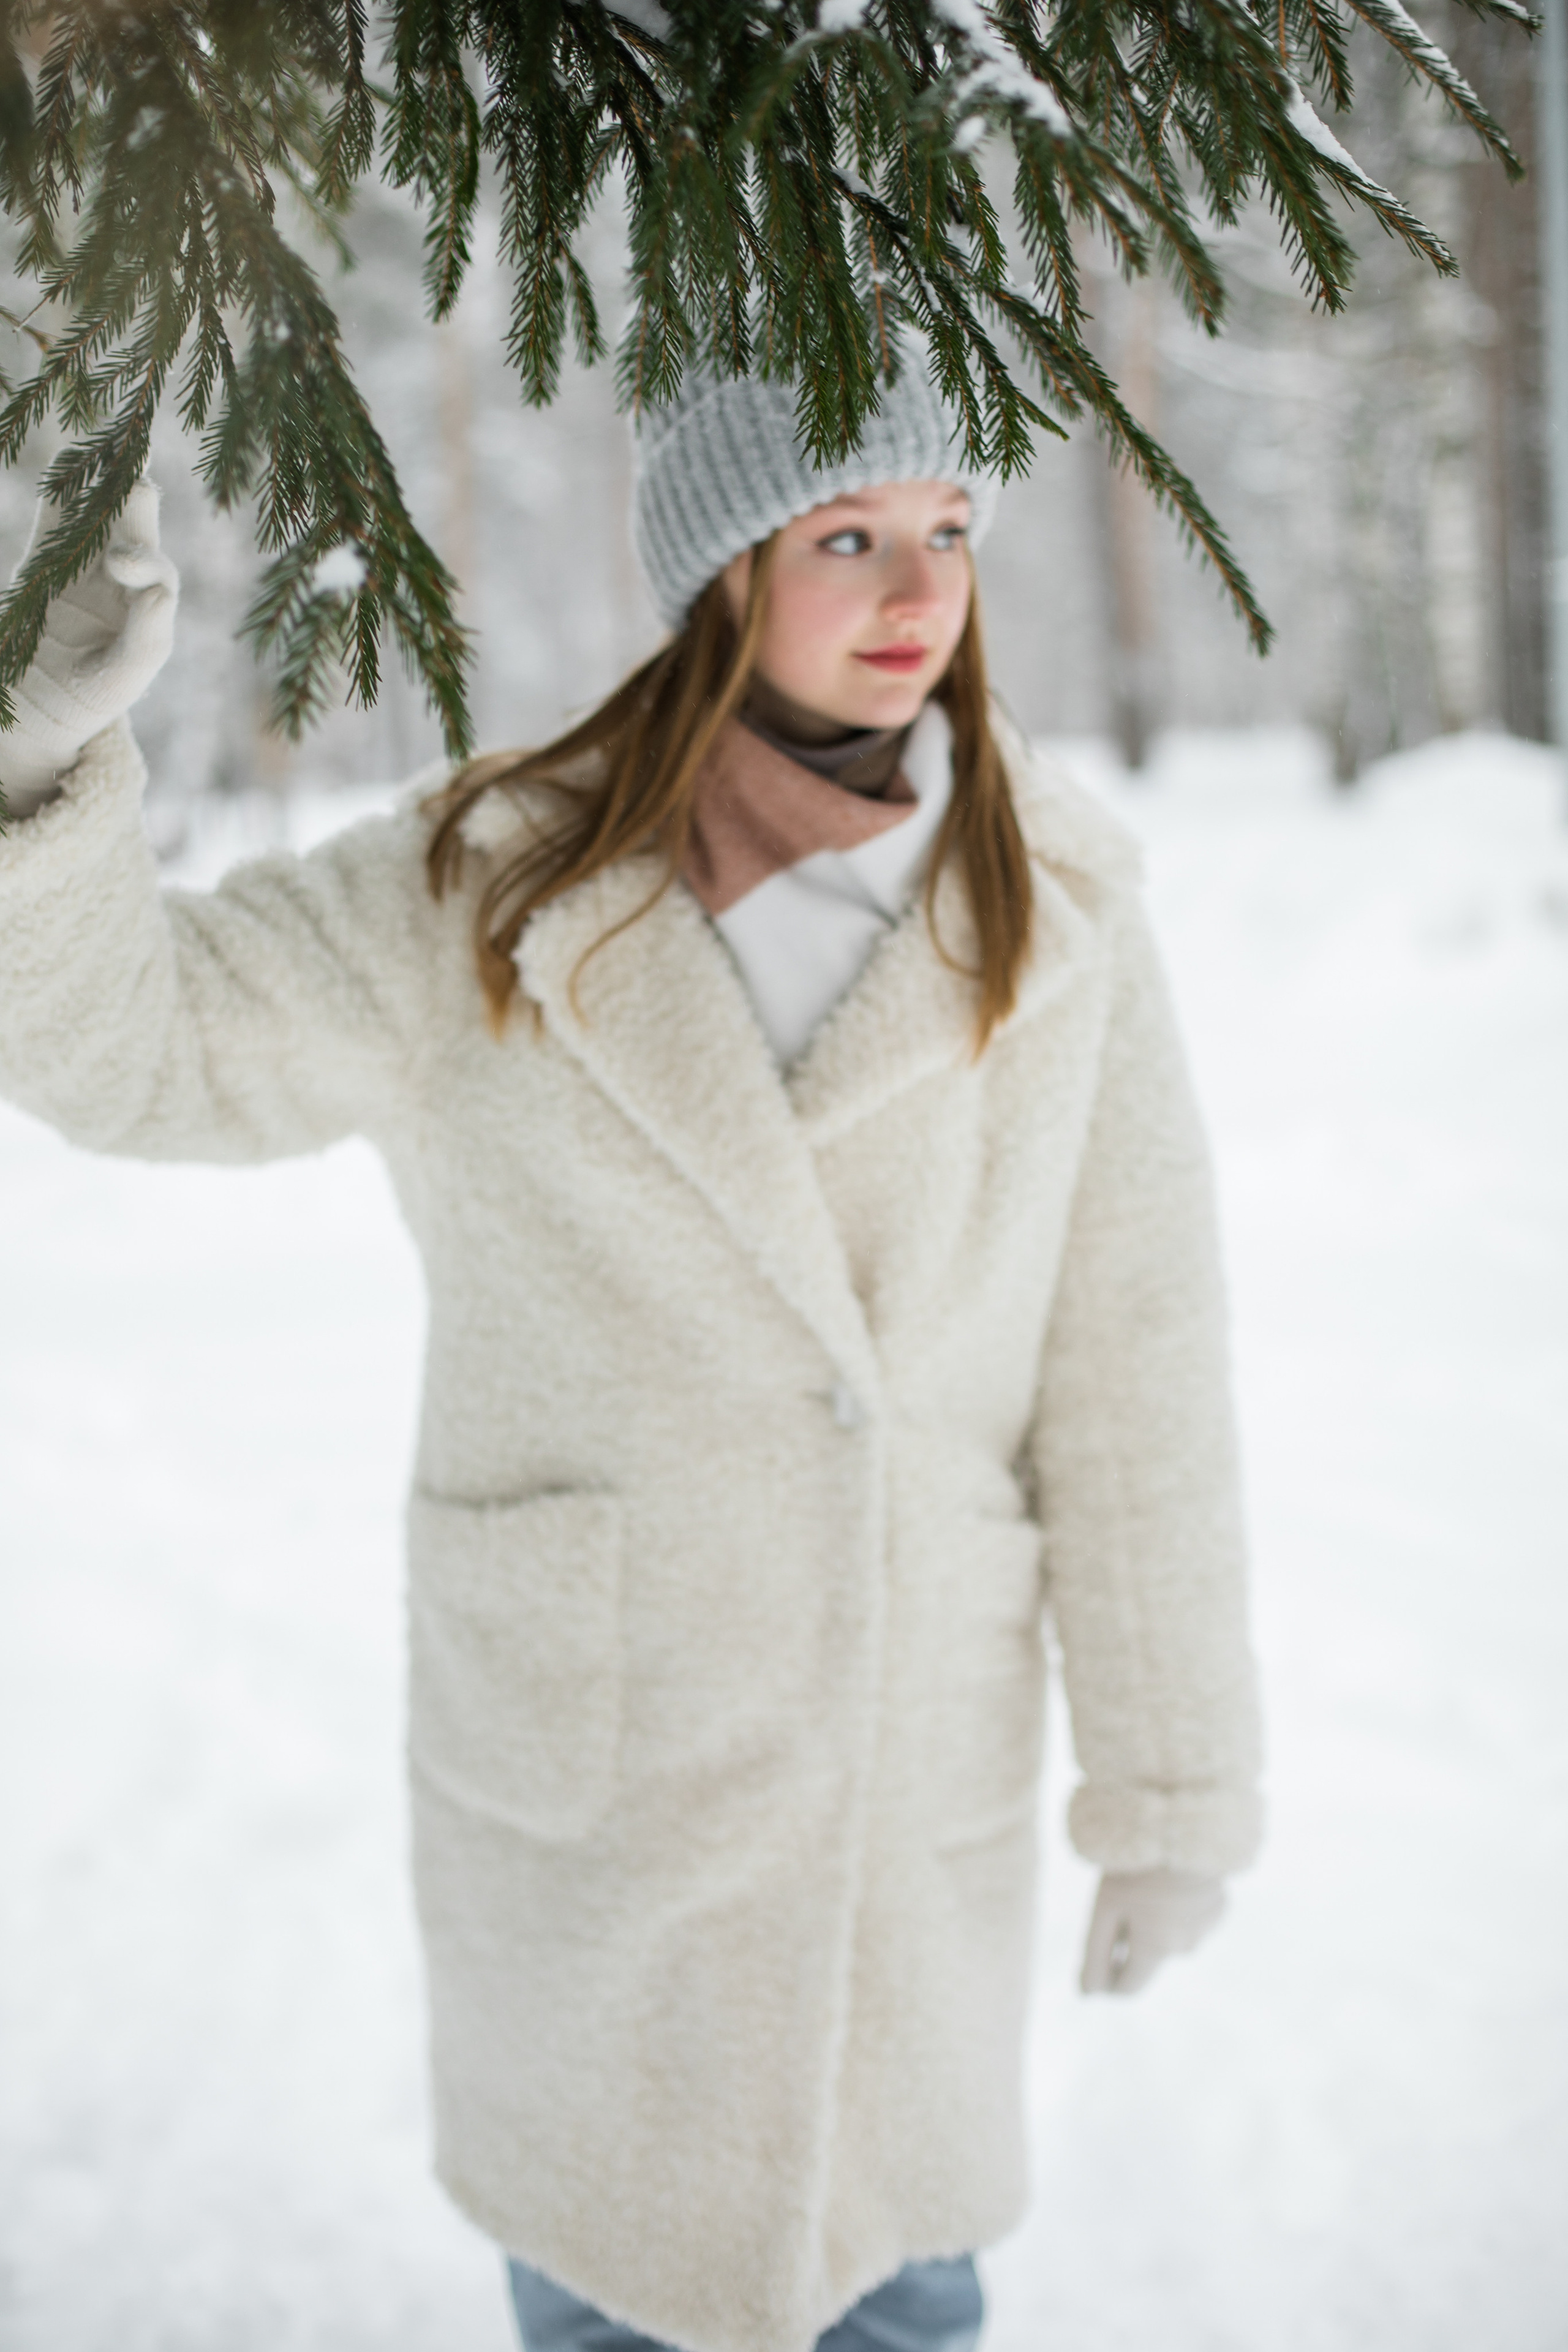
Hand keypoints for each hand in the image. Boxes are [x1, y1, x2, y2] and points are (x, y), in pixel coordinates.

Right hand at [0, 479, 177, 813]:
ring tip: (105, 445)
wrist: (36, 705)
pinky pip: (56, 515)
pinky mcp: (45, 555)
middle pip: (137, 523)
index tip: (119, 566)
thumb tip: (160, 592)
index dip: (143, 560)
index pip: (156, 569)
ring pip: (99, 510)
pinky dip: (61, 489)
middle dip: (136, 494)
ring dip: (102, 480)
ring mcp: (84, 560)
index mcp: (149, 604)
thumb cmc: (91, 696)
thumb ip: (146, 638)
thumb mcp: (122, 676)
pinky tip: (62, 465)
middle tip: (131, 469)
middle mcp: (123, 576)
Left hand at [1079, 1867, 1225, 1994]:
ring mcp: (1207, 1928)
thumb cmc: (1137, 1867)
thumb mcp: (1105, 1908)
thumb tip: (1086, 1994)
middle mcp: (1186, 1948)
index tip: (1095, 1961)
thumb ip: (1094, 1954)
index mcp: (1156, 1950)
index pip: (1129, 1987)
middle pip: (1148, 1957)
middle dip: (1131, 1939)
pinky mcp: (1219, 1906)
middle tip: (1120, 1898)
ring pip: (1170, 1935)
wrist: (1187, 1825)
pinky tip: (1172, 1876)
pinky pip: (1191, 1917)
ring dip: (1156, 1920)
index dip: (1107, 1980)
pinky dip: (1178, 1905)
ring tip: (1146, 1881)